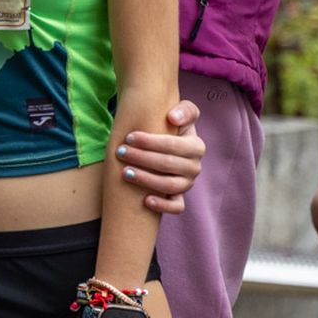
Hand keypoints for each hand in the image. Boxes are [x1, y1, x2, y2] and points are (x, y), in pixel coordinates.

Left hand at [117, 100, 203, 214]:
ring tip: (125, 172)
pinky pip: (177, 207)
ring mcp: (187, 183)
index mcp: (196, 146)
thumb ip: (185, 110)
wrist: (165, 142)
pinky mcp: (180, 197)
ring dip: (147, 180)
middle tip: (120, 152)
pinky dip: (163, 206)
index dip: (151, 142)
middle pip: (168, 165)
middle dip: (142, 158)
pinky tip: (146, 200)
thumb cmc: (170, 125)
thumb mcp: (181, 112)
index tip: (129, 137)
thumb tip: (173, 118)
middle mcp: (194, 166)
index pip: (174, 145)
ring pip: (171, 186)